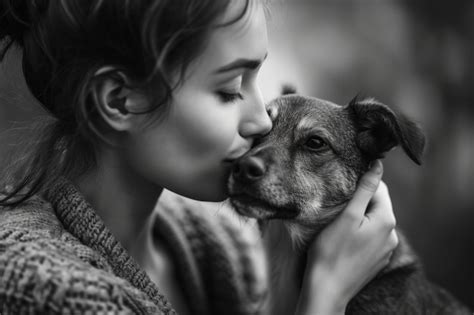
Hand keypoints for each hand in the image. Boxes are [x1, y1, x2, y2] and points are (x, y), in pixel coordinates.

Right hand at [296, 160, 398, 314]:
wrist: (327, 289)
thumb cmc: (331, 251)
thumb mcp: (347, 215)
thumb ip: (364, 189)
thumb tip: (378, 165)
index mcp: (386, 220)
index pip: (379, 189)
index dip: (360, 183)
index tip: (342, 186)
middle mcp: (391, 235)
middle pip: (377, 205)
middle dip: (359, 201)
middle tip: (337, 204)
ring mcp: (385, 250)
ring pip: (373, 222)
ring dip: (359, 217)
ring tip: (339, 222)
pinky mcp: (376, 261)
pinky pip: (370, 238)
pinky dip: (359, 233)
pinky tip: (344, 239)